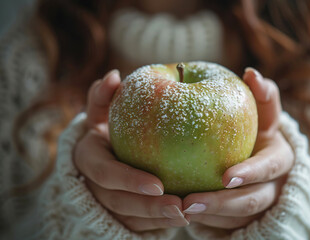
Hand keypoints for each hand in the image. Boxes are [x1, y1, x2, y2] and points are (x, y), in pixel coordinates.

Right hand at [74, 70, 188, 231]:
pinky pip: (138, 225)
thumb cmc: (108, 127)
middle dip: (148, 207)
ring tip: (187, 216)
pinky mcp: (120, 214)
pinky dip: (159, 224)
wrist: (104, 153)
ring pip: (129, 218)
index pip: (105, 172)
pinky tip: (184, 218)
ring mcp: (106, 202)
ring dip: (158, 219)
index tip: (158, 184)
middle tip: (180, 207)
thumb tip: (113, 75)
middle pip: (117, 201)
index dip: (128, 180)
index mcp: (88, 157)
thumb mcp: (102, 111)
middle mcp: (93, 184)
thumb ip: (103, 96)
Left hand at [182, 68, 293, 228]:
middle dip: (222, 203)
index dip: (250, 173)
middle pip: (253, 200)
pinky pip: (229, 227)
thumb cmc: (256, 131)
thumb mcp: (261, 114)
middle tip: (189, 203)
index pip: (269, 167)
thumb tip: (251, 72)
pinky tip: (185, 216)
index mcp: (280, 157)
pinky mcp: (248, 219)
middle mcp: (276, 184)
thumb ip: (262, 96)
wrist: (257, 161)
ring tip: (182, 211)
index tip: (225, 177)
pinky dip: (209, 224)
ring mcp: (263, 206)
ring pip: (239, 218)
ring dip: (212, 217)